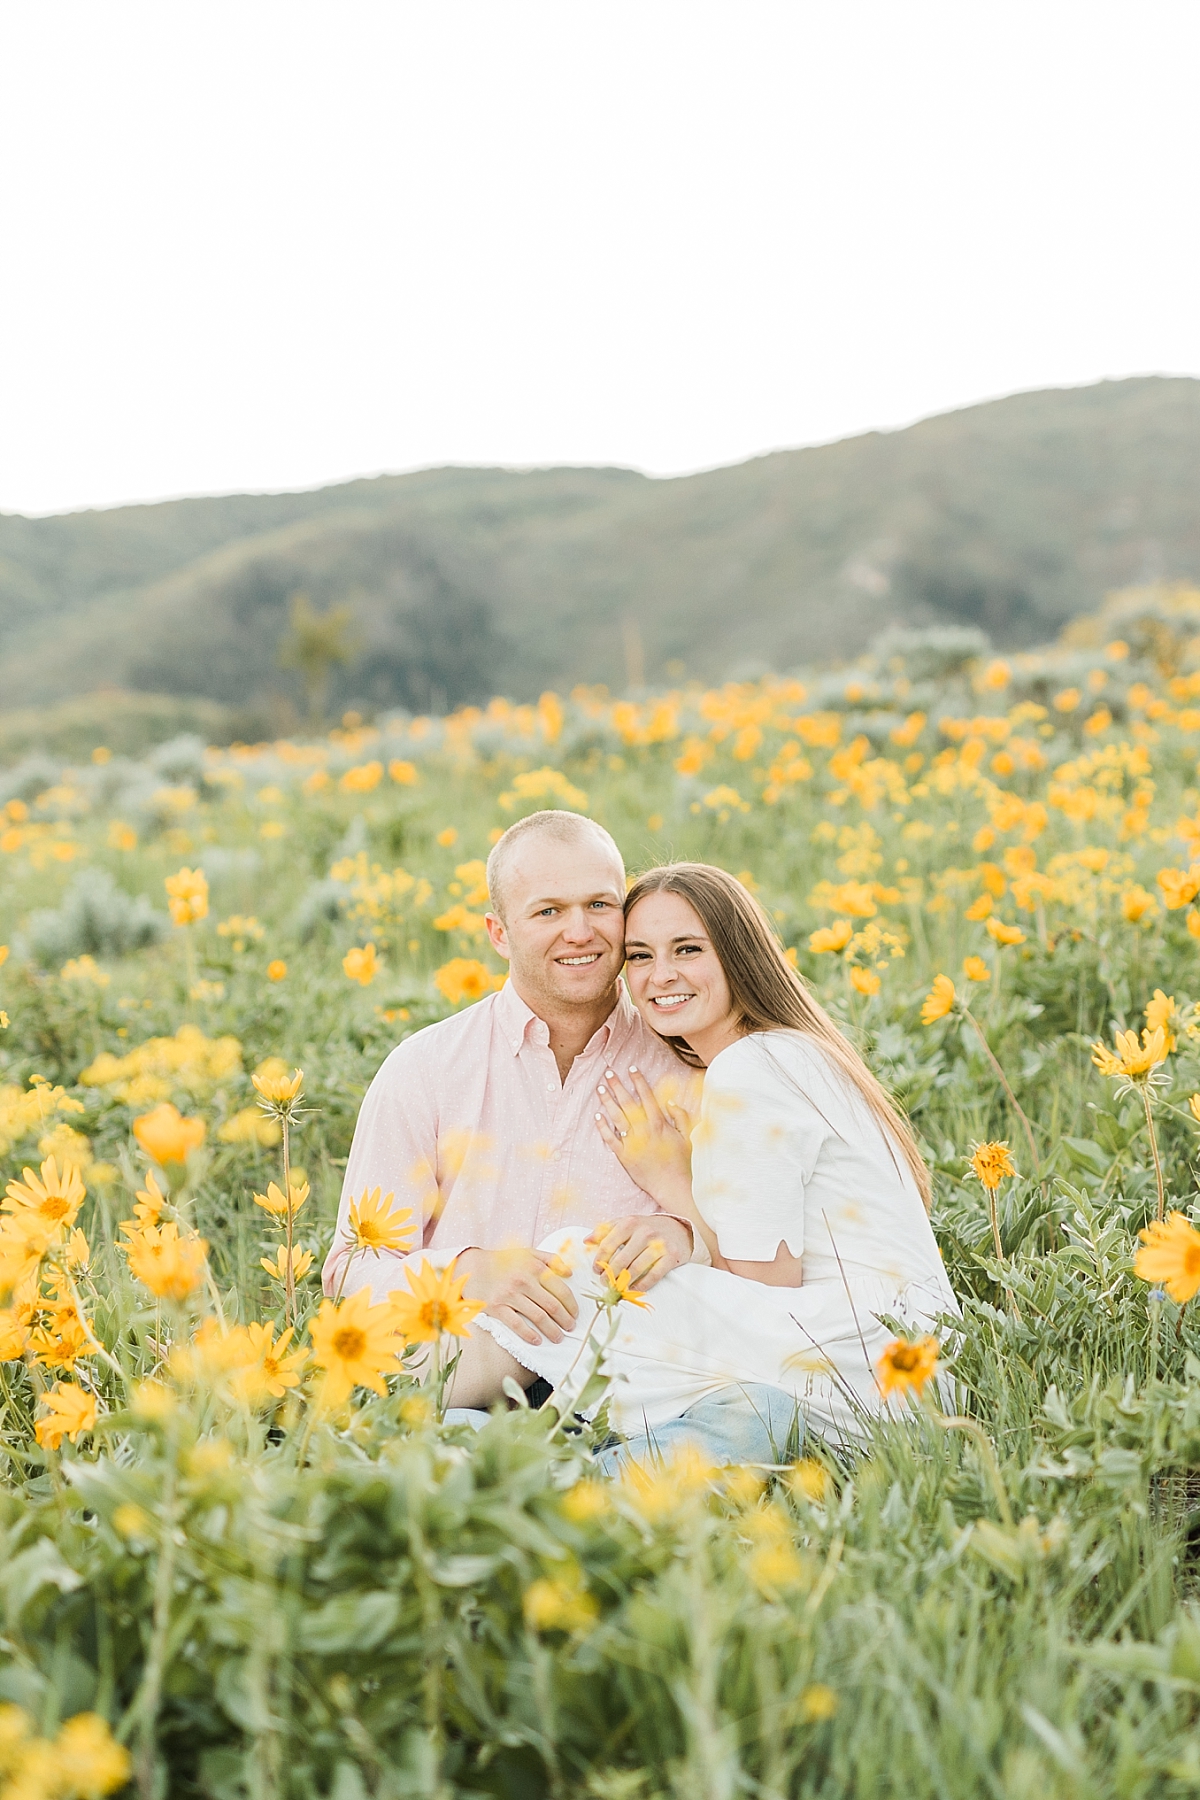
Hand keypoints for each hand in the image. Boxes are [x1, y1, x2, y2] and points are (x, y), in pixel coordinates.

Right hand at [456, 1245, 578, 1347]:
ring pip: (538, 1317)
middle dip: (565, 1320)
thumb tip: (570, 1273)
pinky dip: (529, 1334)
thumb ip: (551, 1259)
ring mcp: (510, 1295)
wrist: (473, 1267)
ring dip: (552, 1330)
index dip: (571, 1304)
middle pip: (552, 1306)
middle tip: (571, 1327)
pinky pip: (517, 1324)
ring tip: (558, 1337)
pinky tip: (538, 1340)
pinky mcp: (497, 1307)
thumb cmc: (503, 1261)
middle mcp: (524, 1281)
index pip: (560, 1290)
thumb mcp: (528, 1253)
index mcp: (534, 1267)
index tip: (575, 1313)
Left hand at [585, 1212, 692, 1293]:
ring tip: (617, 1287)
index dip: (600, 1260)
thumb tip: (586, 1241)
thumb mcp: (627, 1224)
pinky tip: (634, 1289)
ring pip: (636, 1269)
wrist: (679, 1228)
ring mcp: (659, 1244)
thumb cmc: (647, 1228)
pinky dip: (642, 1285)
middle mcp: (644, 1232)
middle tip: (605, 1282)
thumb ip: (605, 1230)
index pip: (608, 1244)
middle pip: (621, 1259)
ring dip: (624, 1282)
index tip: (596, 1270)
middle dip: (610, 1274)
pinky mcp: (671, 1256)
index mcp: (630, 1223)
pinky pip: (654, 1275)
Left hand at [594, 1066, 693, 1206]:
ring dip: (607, 1102)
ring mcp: (633, 1143)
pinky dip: (603, 1128)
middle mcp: (644, 1131)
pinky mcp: (625, 1157)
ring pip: (617, 1118)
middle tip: (608, 1073)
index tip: (632, 1069)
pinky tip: (597, 1116)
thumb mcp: (688, 1136)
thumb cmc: (683, 1162)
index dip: (639, 1081)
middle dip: (618, 1086)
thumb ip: (680, 1117)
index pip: (647, 1097)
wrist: (673, 1186)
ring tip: (600, 1089)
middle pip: (628, 1103)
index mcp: (660, 1124)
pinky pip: (611, 1140)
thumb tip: (669, 1102)